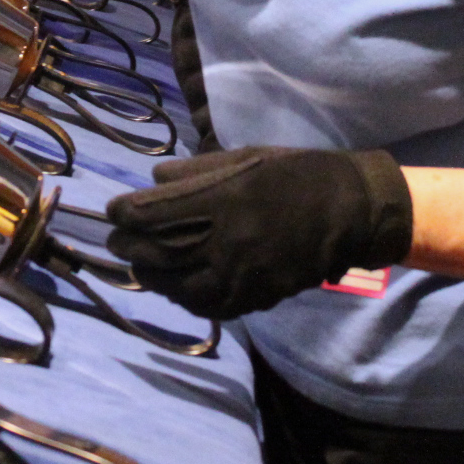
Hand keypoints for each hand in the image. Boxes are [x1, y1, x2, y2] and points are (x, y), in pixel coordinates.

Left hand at [103, 146, 414, 319]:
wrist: (348, 212)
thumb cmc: (294, 175)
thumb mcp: (244, 157)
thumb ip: (195, 171)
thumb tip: (152, 181)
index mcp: (221, 198)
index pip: (150, 214)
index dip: (124, 213)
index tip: (115, 210)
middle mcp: (226, 240)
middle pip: (156, 251)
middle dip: (128, 245)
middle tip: (116, 239)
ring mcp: (240, 274)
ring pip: (175, 285)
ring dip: (150, 274)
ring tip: (140, 263)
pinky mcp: (254, 297)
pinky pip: (206, 306)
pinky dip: (182, 297)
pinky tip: (174, 287)